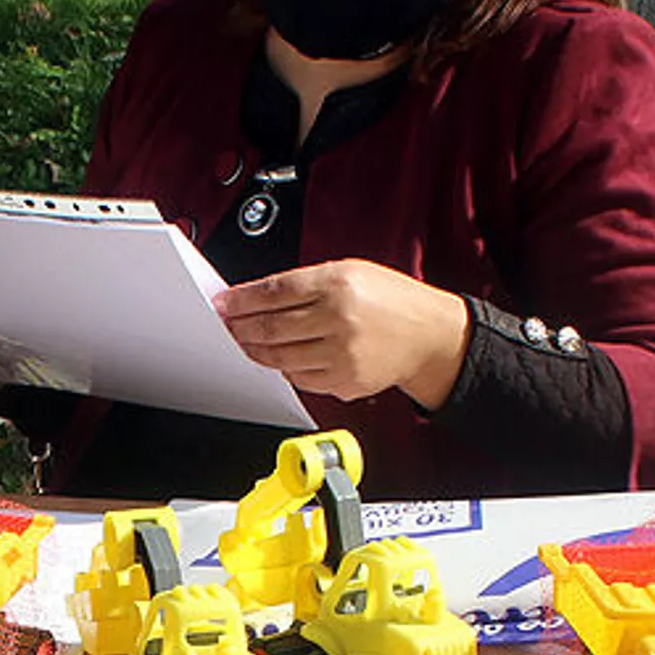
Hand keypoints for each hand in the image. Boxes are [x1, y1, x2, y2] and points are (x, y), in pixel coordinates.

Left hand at [215, 261, 471, 409]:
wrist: (430, 336)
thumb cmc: (391, 301)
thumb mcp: (352, 272)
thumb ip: (307, 284)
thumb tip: (258, 297)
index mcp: (339, 285)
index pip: (275, 292)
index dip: (242, 300)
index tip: (224, 304)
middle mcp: (339, 320)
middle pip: (271, 328)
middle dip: (241, 327)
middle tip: (228, 325)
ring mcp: (341, 355)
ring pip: (279, 357)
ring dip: (256, 350)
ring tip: (248, 341)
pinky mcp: (344, 382)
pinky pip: (299, 378)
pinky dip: (284, 368)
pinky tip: (282, 357)